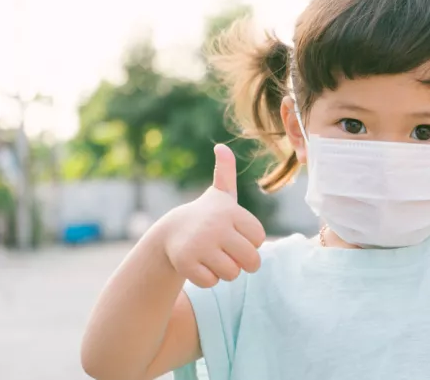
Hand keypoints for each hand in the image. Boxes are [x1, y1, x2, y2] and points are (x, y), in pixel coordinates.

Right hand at [163, 144, 265, 287]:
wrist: (170, 232)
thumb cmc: (206, 216)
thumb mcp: (220, 195)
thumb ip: (227, 172)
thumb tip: (222, 146)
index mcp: (230, 211)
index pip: (259, 239)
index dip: (249, 242)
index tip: (235, 234)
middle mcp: (216, 226)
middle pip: (251, 261)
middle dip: (242, 263)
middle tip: (228, 253)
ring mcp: (200, 245)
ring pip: (232, 274)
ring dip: (224, 272)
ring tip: (212, 257)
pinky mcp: (186, 263)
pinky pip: (211, 282)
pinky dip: (207, 279)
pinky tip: (199, 265)